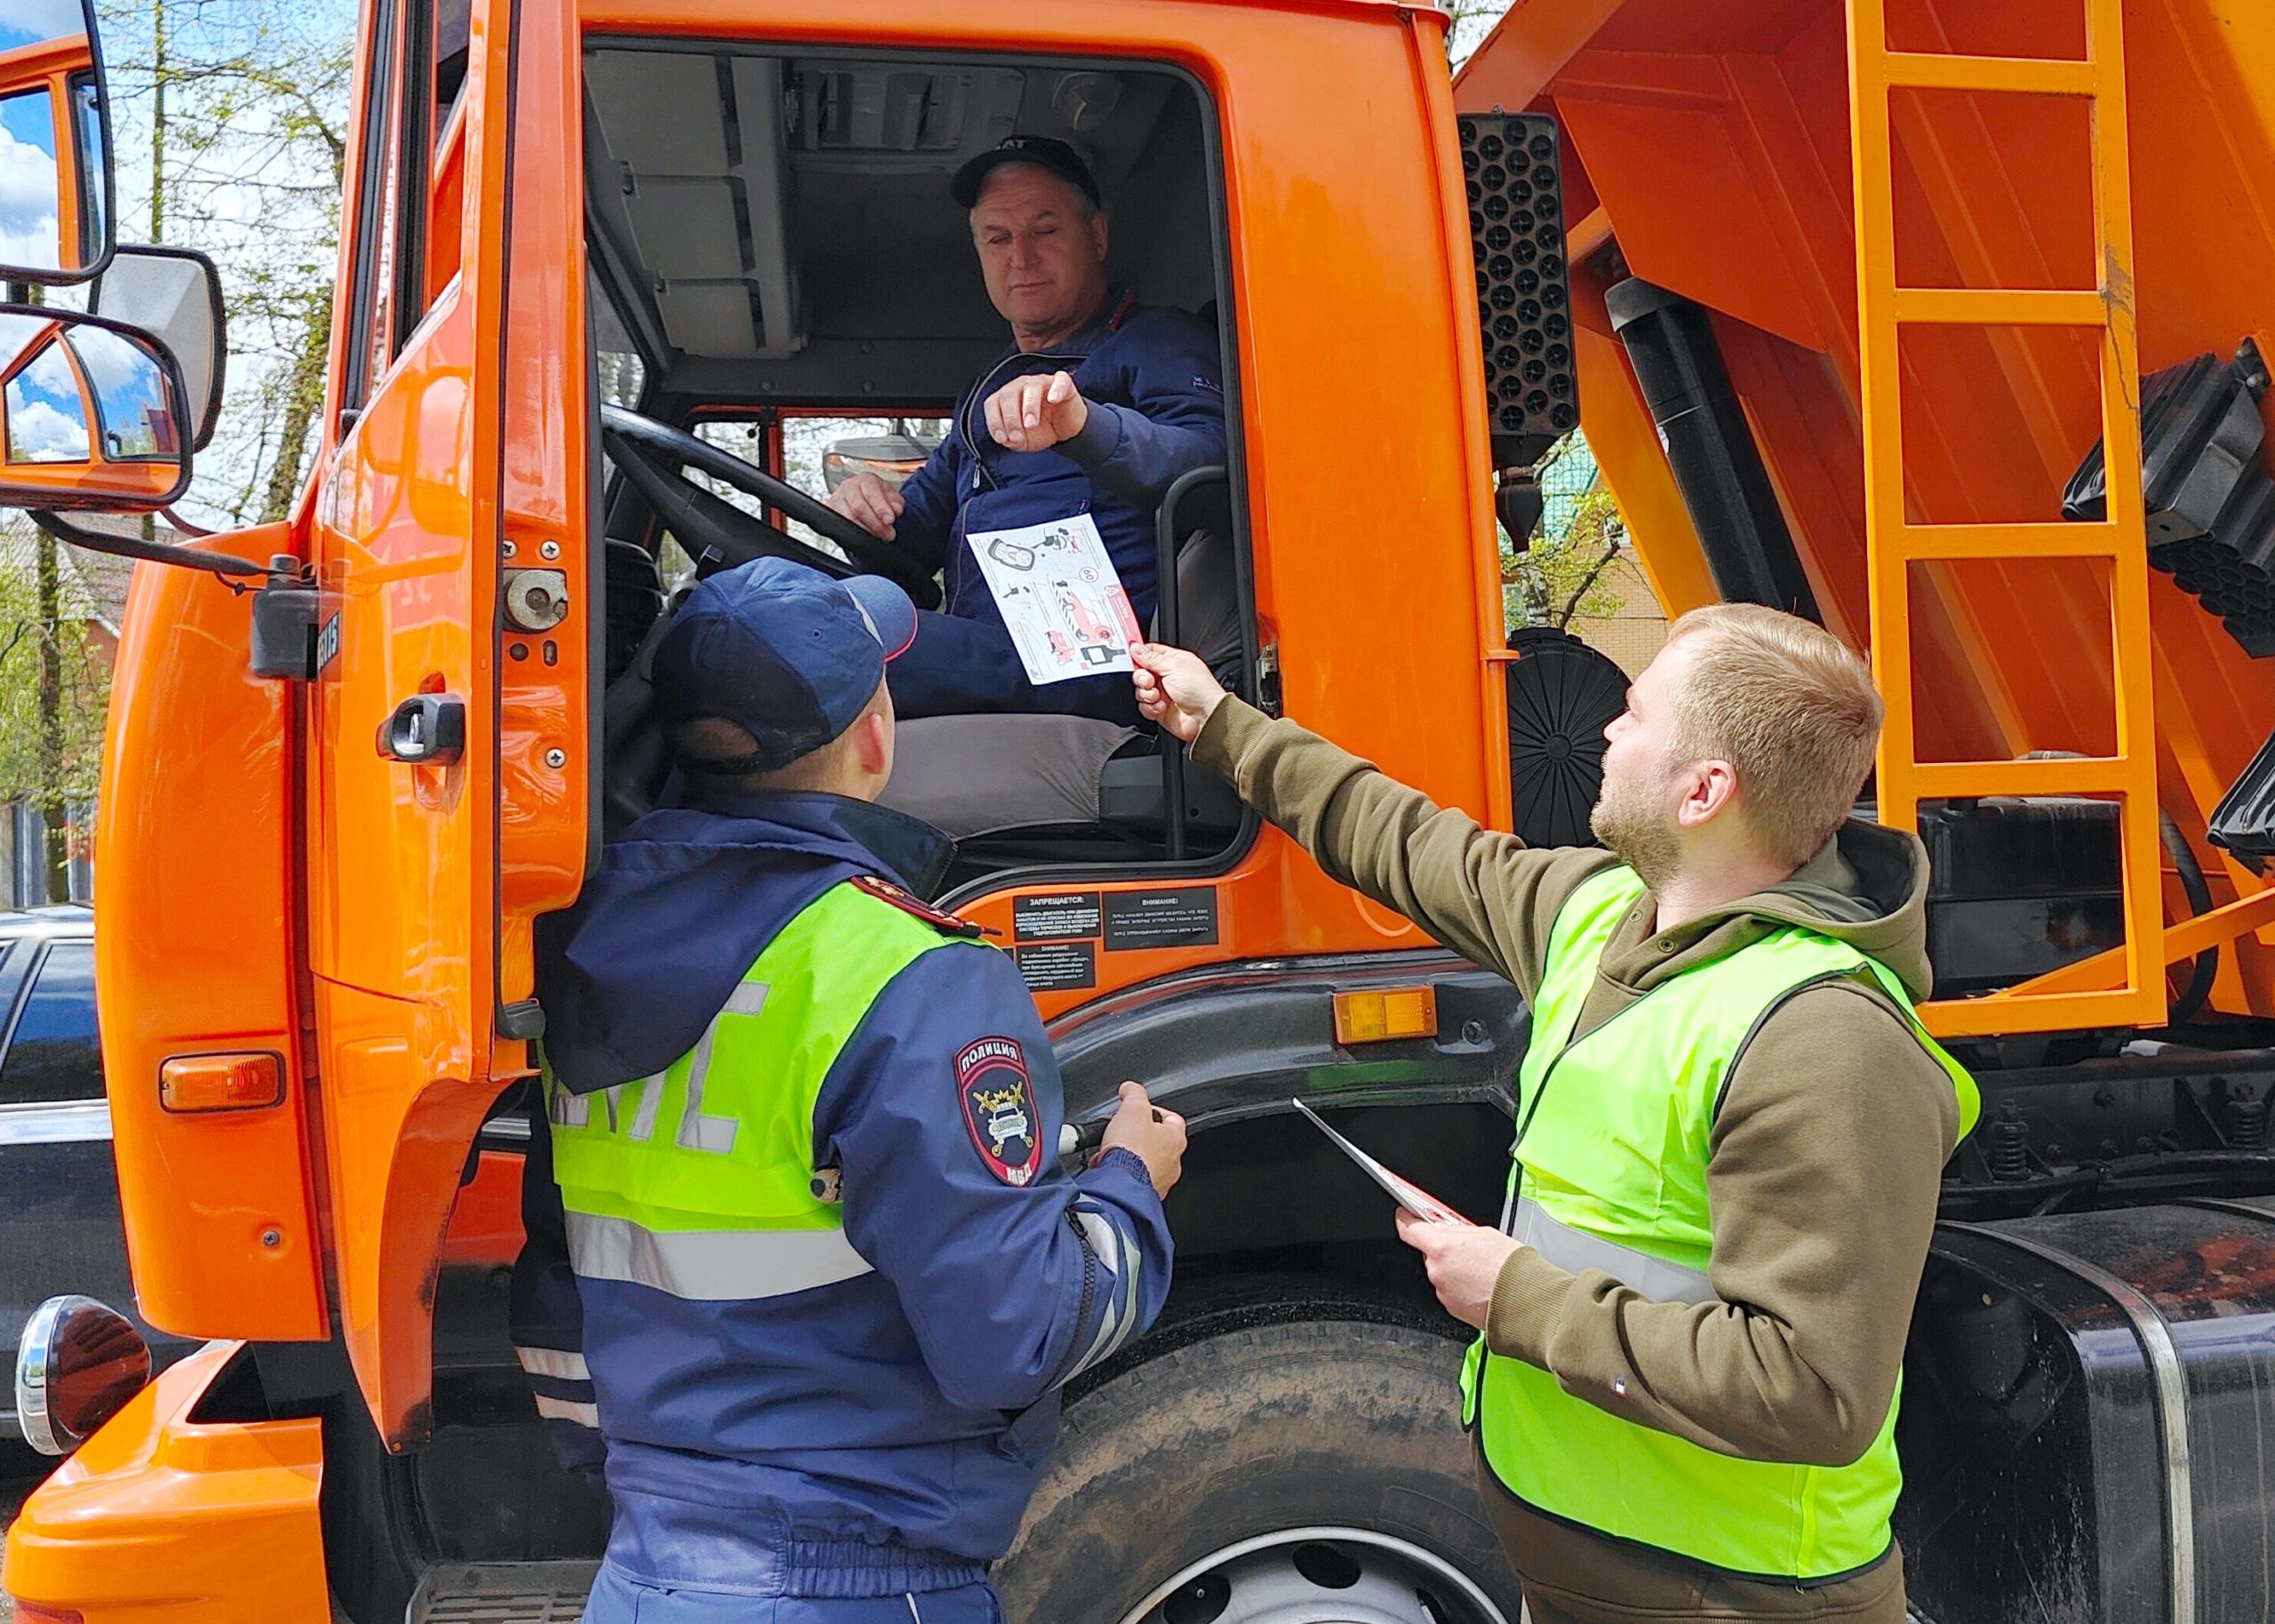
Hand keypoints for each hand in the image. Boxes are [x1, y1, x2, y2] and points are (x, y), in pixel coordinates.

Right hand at [827, 471, 904, 540]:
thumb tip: (896, 509)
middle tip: (887, 534)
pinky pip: (839, 525)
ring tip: (878, 537)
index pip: (871, 493)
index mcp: (865, 480)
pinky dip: (852, 534)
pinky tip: (863, 537)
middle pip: (859, 507)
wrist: (864, 500)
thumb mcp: (891, 498)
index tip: (890, 520)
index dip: (881, 508)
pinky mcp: (830, 511)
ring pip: (848, 518)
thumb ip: (896, 503)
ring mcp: (837, 499)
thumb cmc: (877, 498)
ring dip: (865, 531)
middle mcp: (849, 487)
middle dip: (875, 523)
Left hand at [984, 370, 1089, 452]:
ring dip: (1029, 406)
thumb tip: (1007, 439)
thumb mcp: (1023, 441)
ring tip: (1031, 424)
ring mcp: (1042, 383)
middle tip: (1017, 436)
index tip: (1002, 438)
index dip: (994, 421)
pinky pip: (1059, 380)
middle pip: (1009, 394)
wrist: (1065, 431)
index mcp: (1008, 399)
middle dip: (1010, 418)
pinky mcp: (1063, 384)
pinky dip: (1056, 389)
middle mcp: (1021, 387)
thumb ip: (1012, 440)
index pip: (993, 403)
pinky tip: (1053, 400)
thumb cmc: (1042, 430)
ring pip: (1031, 387)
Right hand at [1097, 1081, 1186, 1198]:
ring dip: (1127, 1156)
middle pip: (1155, 1142)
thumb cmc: (1131, 1151)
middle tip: (1120, 1131)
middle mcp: (1172, 1163)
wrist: (1118, 1186)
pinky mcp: (1142, 1195)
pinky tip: (1107, 1168)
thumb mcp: (1132, 1108)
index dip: (1153, 1110)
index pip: (1172, 1118)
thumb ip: (1133, 1094)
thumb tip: (1130, 1088)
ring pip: (1143, 1163)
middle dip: (1135, 1136)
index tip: (1138, 1109)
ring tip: (1110, 1152)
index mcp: (1175, 1139)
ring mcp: (1159, 1182)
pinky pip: (1132, 1180)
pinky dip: (1120, 1173)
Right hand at [1130, 642, 1226, 744]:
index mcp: (1172, 660)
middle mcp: (1166, 676)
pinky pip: (1144, 706)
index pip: (1149, 652)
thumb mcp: (1173, 666)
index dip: (1138, 655)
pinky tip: (1161, 706)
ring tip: (1158, 696)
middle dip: (1141, 677)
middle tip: (1150, 681)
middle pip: (1140, 672)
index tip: (1131, 658)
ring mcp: (1162, 693)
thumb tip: (1135, 647)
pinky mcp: (1159, 709)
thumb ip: (1151, 657)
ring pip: (1140, 690)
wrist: (1205, 716)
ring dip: (1146, 693)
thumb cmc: (1200, 689)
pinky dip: (1150, 707)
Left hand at [1396, 1209, 1522, 1329]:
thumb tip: (1447, 1228)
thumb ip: (1459, 1230)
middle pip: (1430, 1254)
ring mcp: (1443, 1292)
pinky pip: (1451, 1291)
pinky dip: (1462, 1287)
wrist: (1526, 1301)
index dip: (1406, 1220)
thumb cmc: (1511, 1266)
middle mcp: (1436, 1271)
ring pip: (1441, 1273)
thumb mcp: (1485, 1233)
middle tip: (1467, 1250)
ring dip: (1454, 1270)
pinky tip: (1481, 1284)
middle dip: (1444, 1250)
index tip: (1405, 1215)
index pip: (1409, 1229)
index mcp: (1441, 1247)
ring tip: (1481, 1270)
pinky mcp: (1452, 1309)